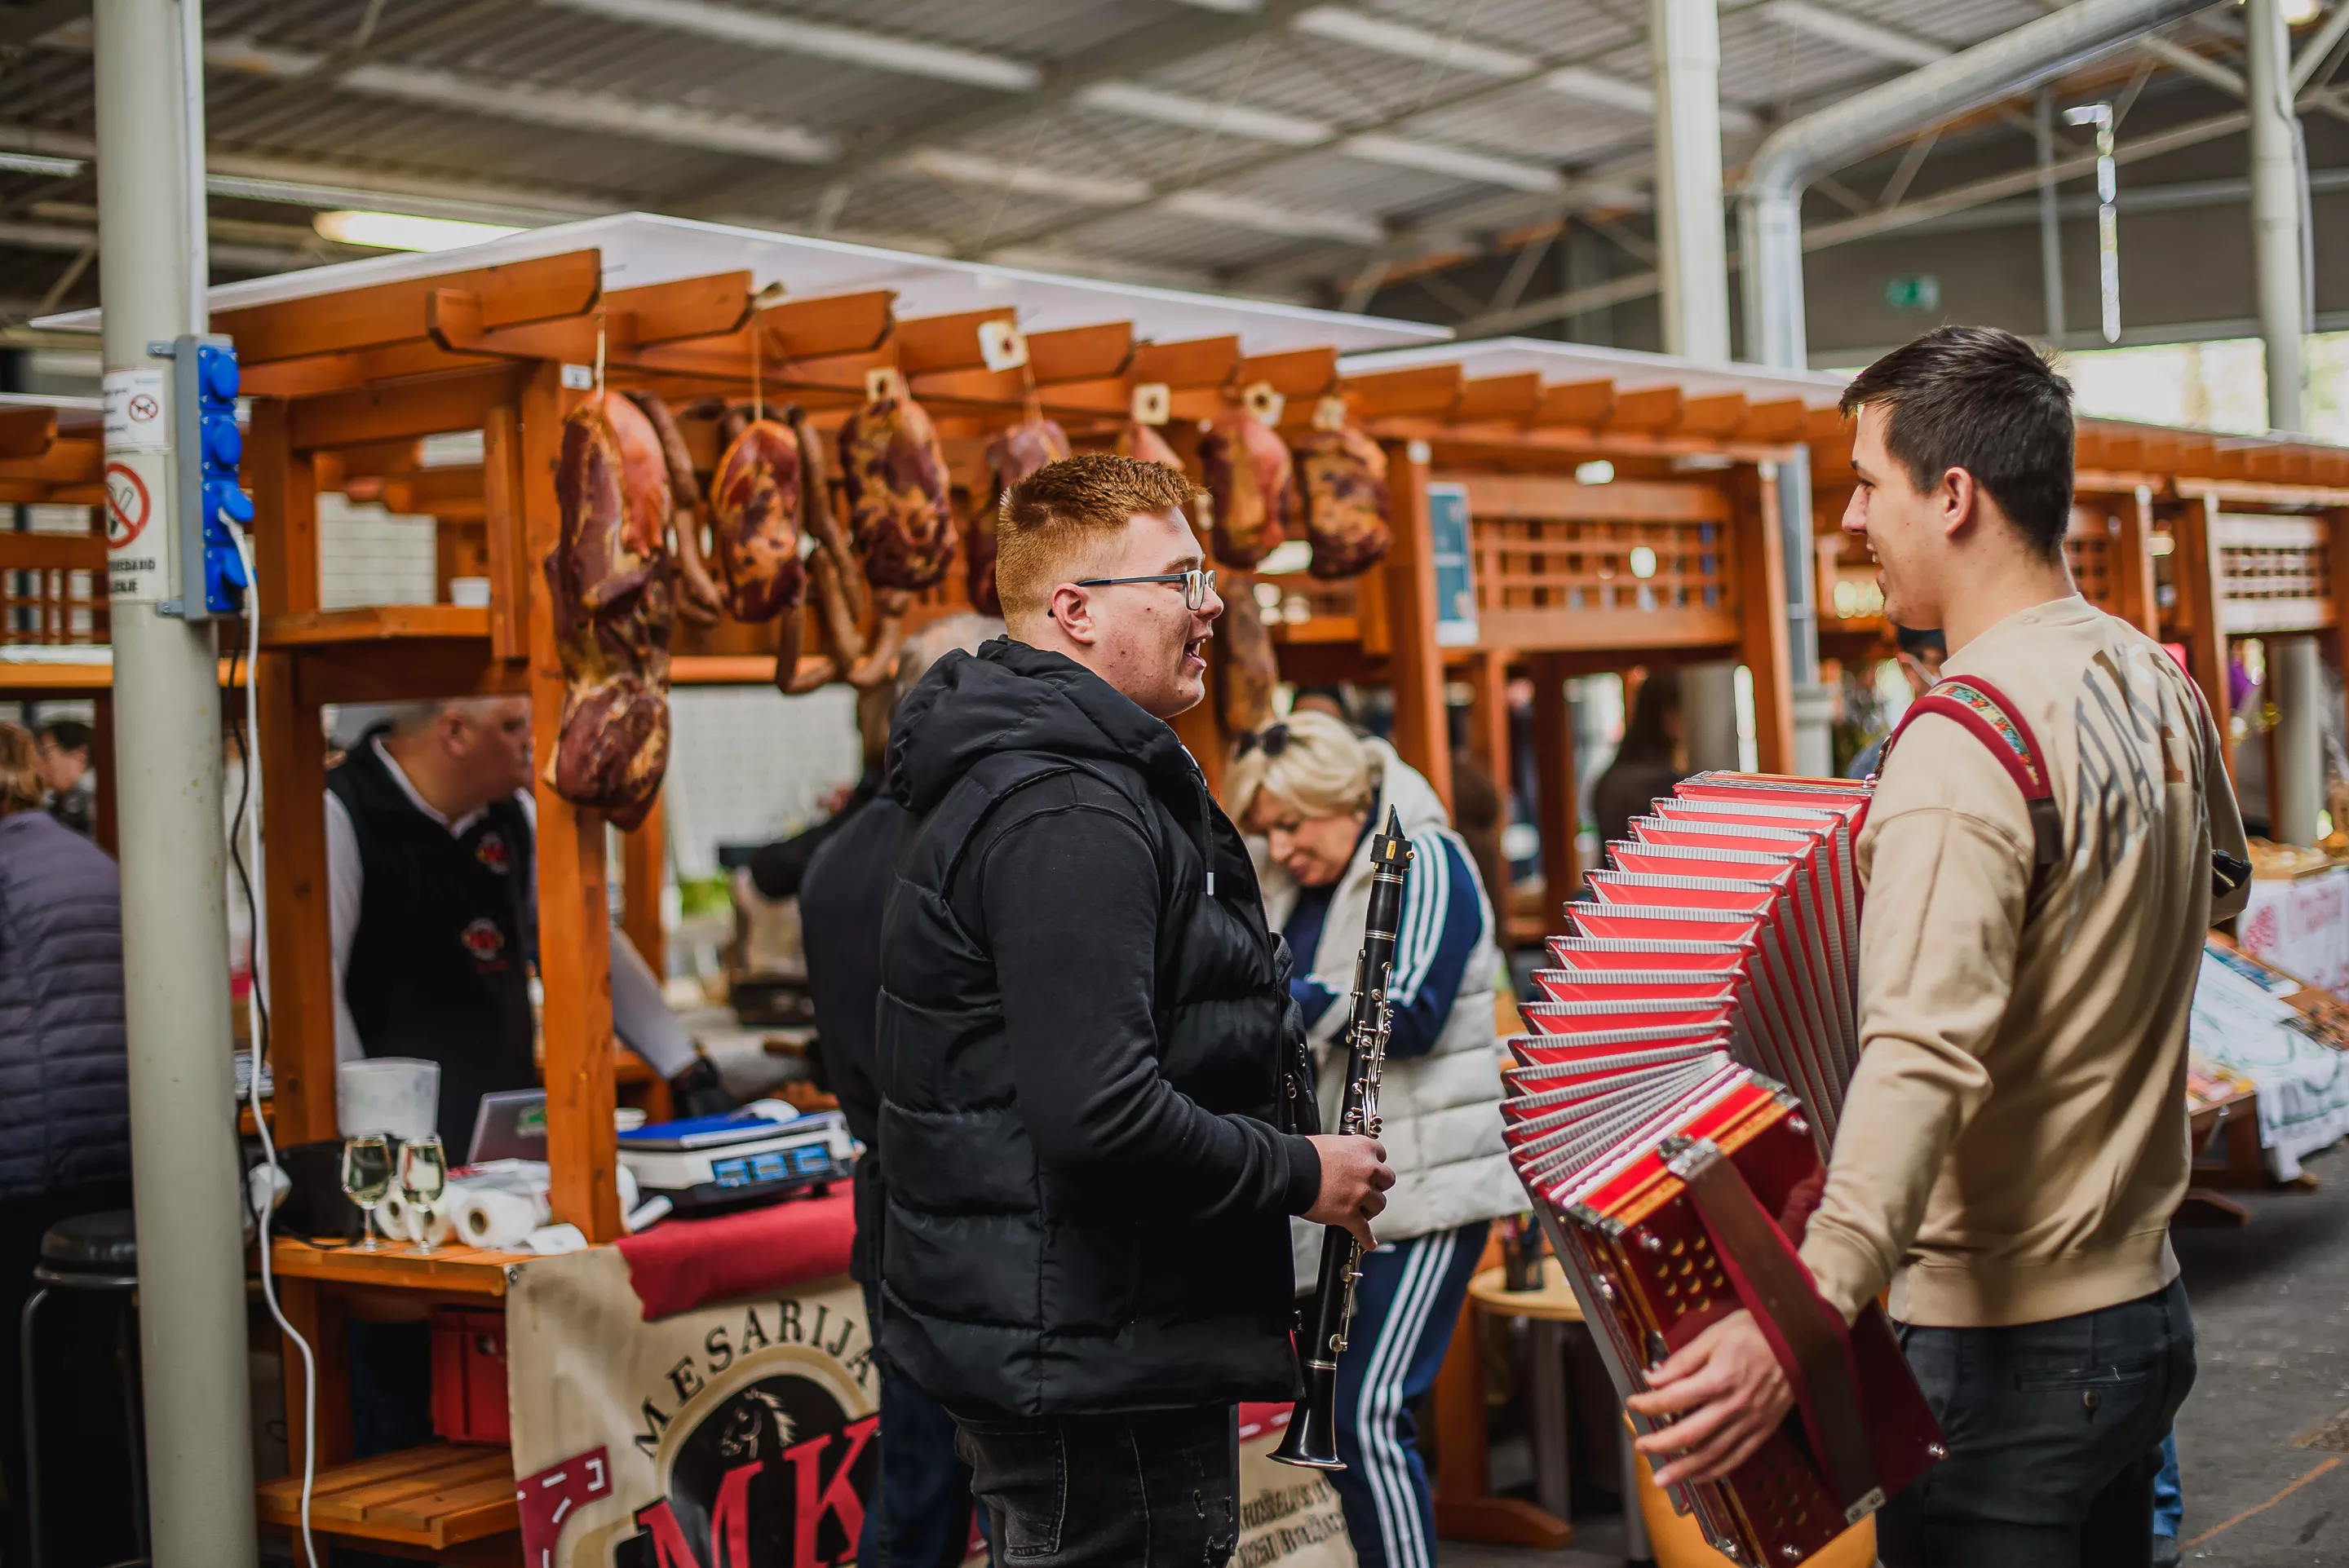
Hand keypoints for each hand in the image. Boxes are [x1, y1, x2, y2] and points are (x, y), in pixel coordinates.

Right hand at [1303, 1134, 1392, 1249]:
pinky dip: (1366, 1238)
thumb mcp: (1332, 1143)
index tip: (1367, 1170)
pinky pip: (1364, 1230)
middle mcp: (1367, 1169)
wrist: (1291, 1170)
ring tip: (1358, 1209)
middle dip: (1376, 1185)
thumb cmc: (1305, 1154)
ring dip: (1369, 1207)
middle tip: (1365, 1189)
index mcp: (1363, 1148)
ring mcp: (1360, 1193)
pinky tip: (1369, 1242)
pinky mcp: (1350, 1214)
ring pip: (1379, 1204)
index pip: (1381, 1155)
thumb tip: (1346, 1161)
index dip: (1372, 1164)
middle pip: (1387, 1180)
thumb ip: (1346, 1152)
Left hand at [1627, 1309, 1792, 1489]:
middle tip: (1640, 1448)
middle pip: (1690, 1433)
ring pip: (1713, 1453)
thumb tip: (1653, 1377)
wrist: (1802, 1341)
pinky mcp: (1765, 1430)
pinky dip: (1717, 1470)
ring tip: (1663, 1480)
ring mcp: (1751, 1421)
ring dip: (1686, 1469)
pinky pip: (1738, 1457)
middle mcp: (1734, 1405)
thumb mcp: (1715, 1334)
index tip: (1632, 1404)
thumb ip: (1683, 1360)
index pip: (1674, 1398)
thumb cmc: (1756, 1331)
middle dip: (1661, 1444)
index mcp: (1719, 1378)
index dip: (1649, 1404)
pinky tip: (1700, 1477)